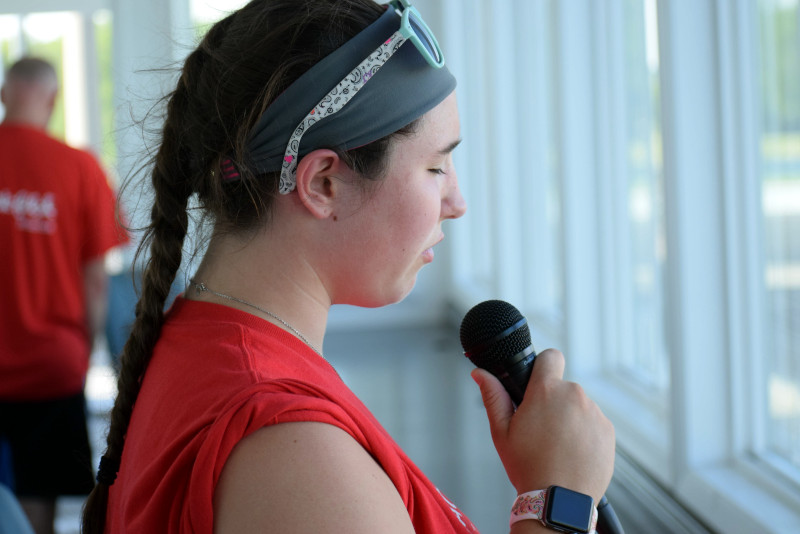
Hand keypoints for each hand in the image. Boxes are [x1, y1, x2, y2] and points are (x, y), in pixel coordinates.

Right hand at [471, 349, 614, 501]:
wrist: (558, 500)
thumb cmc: (527, 466)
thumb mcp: (502, 431)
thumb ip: (493, 396)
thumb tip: (479, 374)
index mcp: (546, 391)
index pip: (551, 356)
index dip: (543, 366)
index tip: (538, 382)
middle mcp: (574, 396)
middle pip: (563, 387)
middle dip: (553, 402)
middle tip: (541, 429)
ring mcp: (594, 413)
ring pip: (579, 406)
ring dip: (570, 418)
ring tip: (557, 446)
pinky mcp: (608, 430)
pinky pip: (594, 423)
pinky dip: (585, 433)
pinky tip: (572, 453)